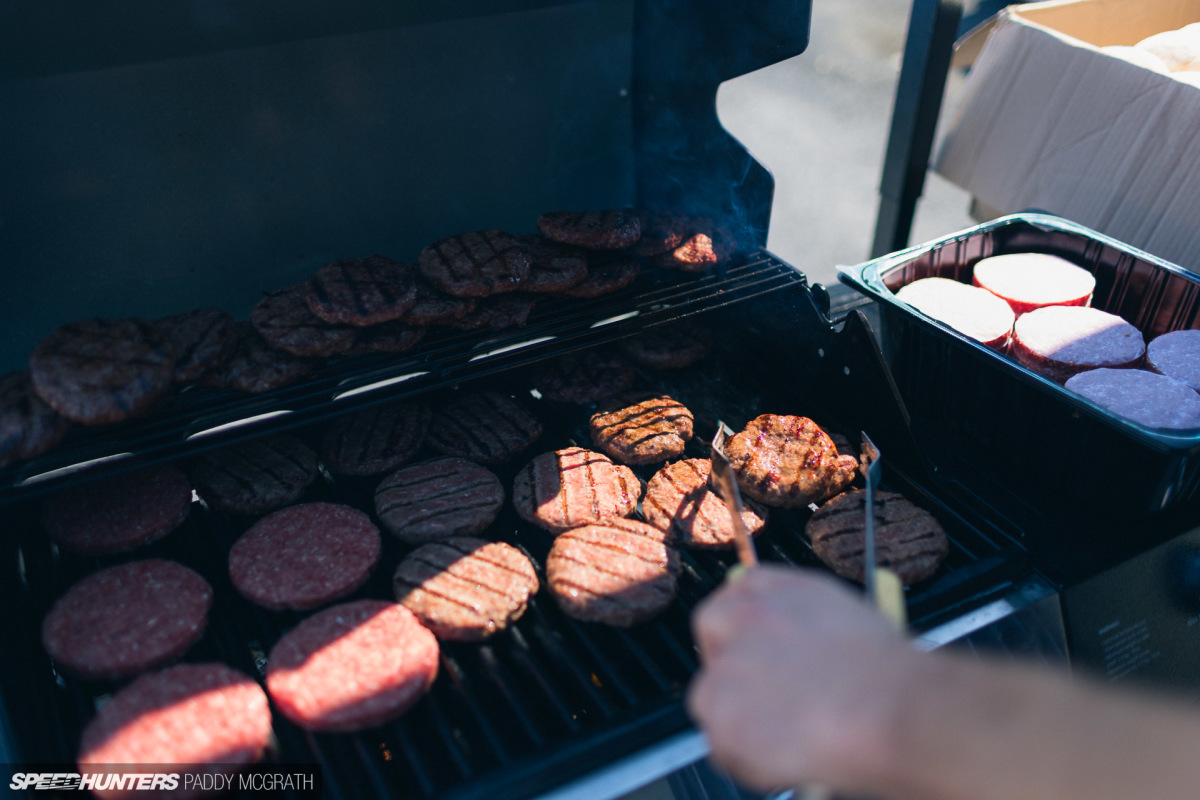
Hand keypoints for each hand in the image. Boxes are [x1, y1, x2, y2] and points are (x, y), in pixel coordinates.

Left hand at [686, 566, 919, 794]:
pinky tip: (790, 763)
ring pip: (712, 698)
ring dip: (740, 721)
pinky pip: (724, 747)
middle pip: (712, 632)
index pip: (740, 592)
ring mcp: (727, 663)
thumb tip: (796, 662)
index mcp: (780, 589)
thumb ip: (809, 632)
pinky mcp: (721, 713)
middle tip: (757, 701)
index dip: (743, 623)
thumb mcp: (850, 624)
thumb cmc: (893, 678)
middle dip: (726, 663)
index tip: (750, 647)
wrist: (892, 708)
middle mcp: (745, 617)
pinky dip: (751, 763)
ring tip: (789, 743)